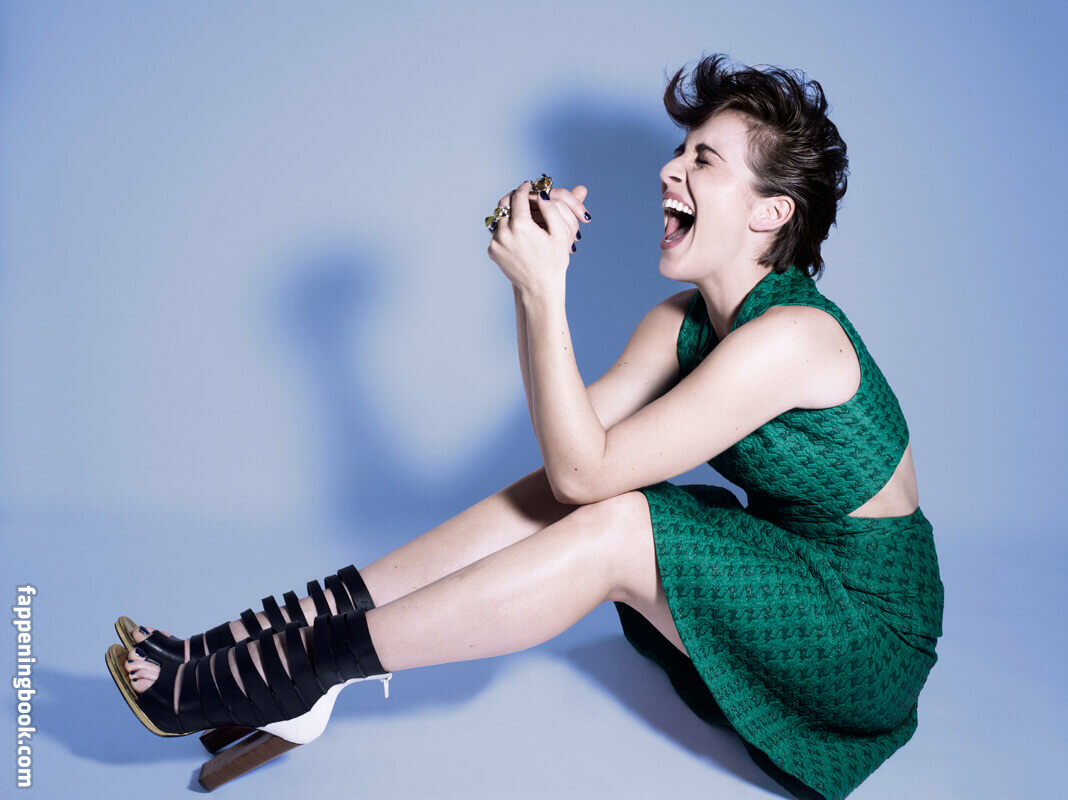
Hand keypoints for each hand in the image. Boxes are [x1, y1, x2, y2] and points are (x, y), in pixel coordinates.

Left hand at [487, 181, 589, 296]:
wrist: (539, 288)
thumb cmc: (554, 262)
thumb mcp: (560, 234)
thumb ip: (551, 210)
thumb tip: (541, 194)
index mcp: (521, 226)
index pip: (519, 197)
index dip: (525, 188)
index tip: (528, 185)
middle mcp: (504, 232)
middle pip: (503, 204)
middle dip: (513, 197)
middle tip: (521, 194)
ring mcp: (496, 243)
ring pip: (499, 218)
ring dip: (508, 213)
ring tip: (519, 213)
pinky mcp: (492, 252)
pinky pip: (497, 234)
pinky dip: (505, 229)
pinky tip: (516, 232)